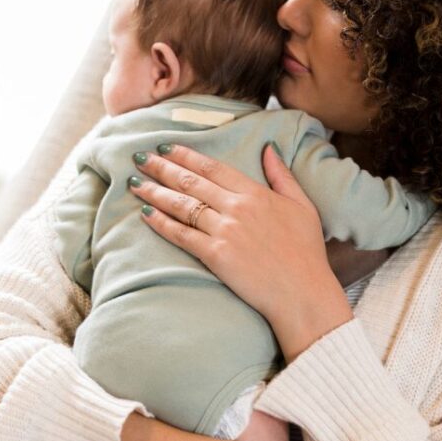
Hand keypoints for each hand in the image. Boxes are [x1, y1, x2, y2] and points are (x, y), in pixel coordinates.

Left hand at [129, 143, 352, 361]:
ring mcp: (224, 231)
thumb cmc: (306, 252)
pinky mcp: (215, 255)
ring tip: (135, 183)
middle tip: (139, 158)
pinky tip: (146, 213)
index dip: (186, 155)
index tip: (166, 147)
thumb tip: (269, 148)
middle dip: (161, 167)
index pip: (212, 167)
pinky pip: (182, 235)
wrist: (303, 293)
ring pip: (181, 205)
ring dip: (155, 192)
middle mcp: (236, 207)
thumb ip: (282, 175)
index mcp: (255, 193)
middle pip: (191, 181)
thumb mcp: (302, 206)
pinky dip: (161, 223)